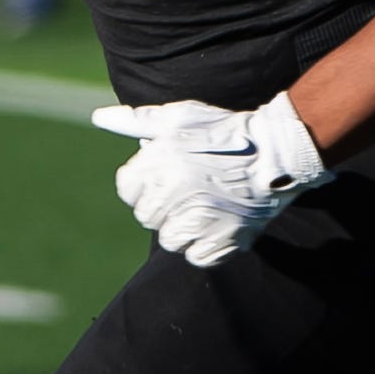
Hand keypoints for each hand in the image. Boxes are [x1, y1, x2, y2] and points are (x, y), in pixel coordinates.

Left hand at [92, 93, 331, 267]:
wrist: (275, 153)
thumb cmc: (224, 132)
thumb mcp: (179, 117)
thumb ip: (136, 121)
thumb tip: (99, 117)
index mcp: (161, 161)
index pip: (128, 189)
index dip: (145, 183)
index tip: (168, 176)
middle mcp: (176, 191)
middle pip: (147, 216)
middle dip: (165, 206)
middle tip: (192, 191)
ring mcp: (200, 219)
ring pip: (170, 240)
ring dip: (184, 228)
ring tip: (206, 207)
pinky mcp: (222, 240)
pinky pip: (196, 256)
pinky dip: (206, 246)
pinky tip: (219, 224)